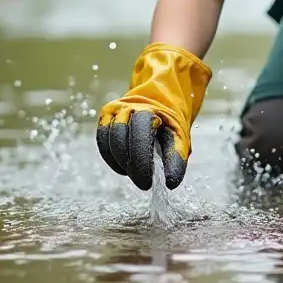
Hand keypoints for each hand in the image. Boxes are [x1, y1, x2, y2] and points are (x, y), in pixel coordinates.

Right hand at [96, 43, 210, 190]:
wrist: (158, 99)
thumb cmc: (170, 123)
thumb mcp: (180, 137)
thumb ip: (176, 158)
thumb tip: (170, 183)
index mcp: (150, 108)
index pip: (140, 134)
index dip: (141, 162)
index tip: (148, 182)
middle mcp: (128, 106)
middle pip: (121, 138)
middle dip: (132, 165)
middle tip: (143, 182)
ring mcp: (115, 110)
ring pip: (109, 140)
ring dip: (121, 162)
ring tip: (135, 172)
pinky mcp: (106, 116)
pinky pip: (102, 140)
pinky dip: (111, 157)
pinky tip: (123, 167)